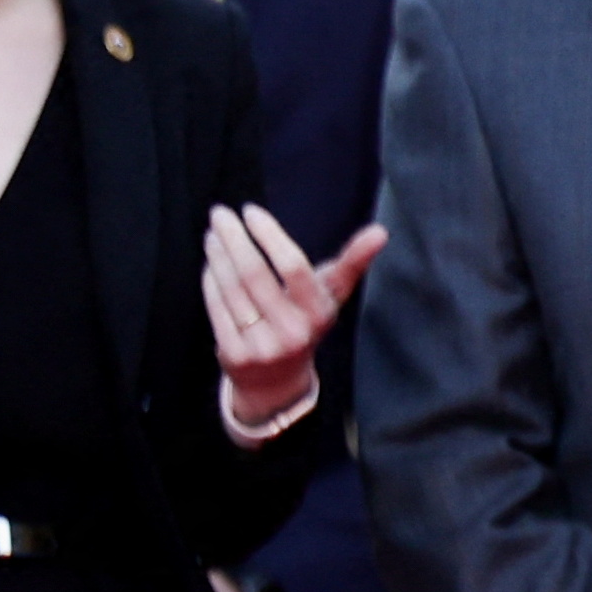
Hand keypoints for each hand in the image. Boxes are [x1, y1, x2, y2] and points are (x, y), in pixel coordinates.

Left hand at [202, 204, 386, 430]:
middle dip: (234, 240)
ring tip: (214, 234)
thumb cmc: (306, 321)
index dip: (270, 236)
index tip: (251, 211)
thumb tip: (380, 232)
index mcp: (319, 312)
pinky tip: (211, 263)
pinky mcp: (234, 355)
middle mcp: (292, 331)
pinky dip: (211, 281)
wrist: (277, 380)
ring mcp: (261, 346)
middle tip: (220, 214)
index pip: (293, 266)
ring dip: (218, 256)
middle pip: (255, 275)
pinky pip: (217, 309)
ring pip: (232, 290)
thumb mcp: (332, 296)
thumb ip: (353, 262)